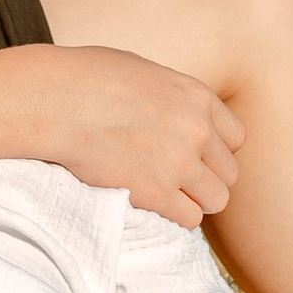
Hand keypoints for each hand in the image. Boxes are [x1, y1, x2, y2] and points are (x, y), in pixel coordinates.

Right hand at [34, 46, 244, 227]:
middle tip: (177, 178)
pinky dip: (175, 216)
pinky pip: (189, 219)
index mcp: (197, 96)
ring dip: (194, 201)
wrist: (56, 101)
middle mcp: (197, 130)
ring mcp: (179, 163)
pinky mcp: (155, 193)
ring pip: (216, 200)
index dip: (215, 150)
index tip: (194, 154)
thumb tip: (171, 110)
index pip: (236, 137)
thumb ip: (171, 97)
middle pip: (229, 173)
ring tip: (167, 195)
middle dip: (206, 178)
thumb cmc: (86, 78)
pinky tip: (153, 204)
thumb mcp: (144, 72)